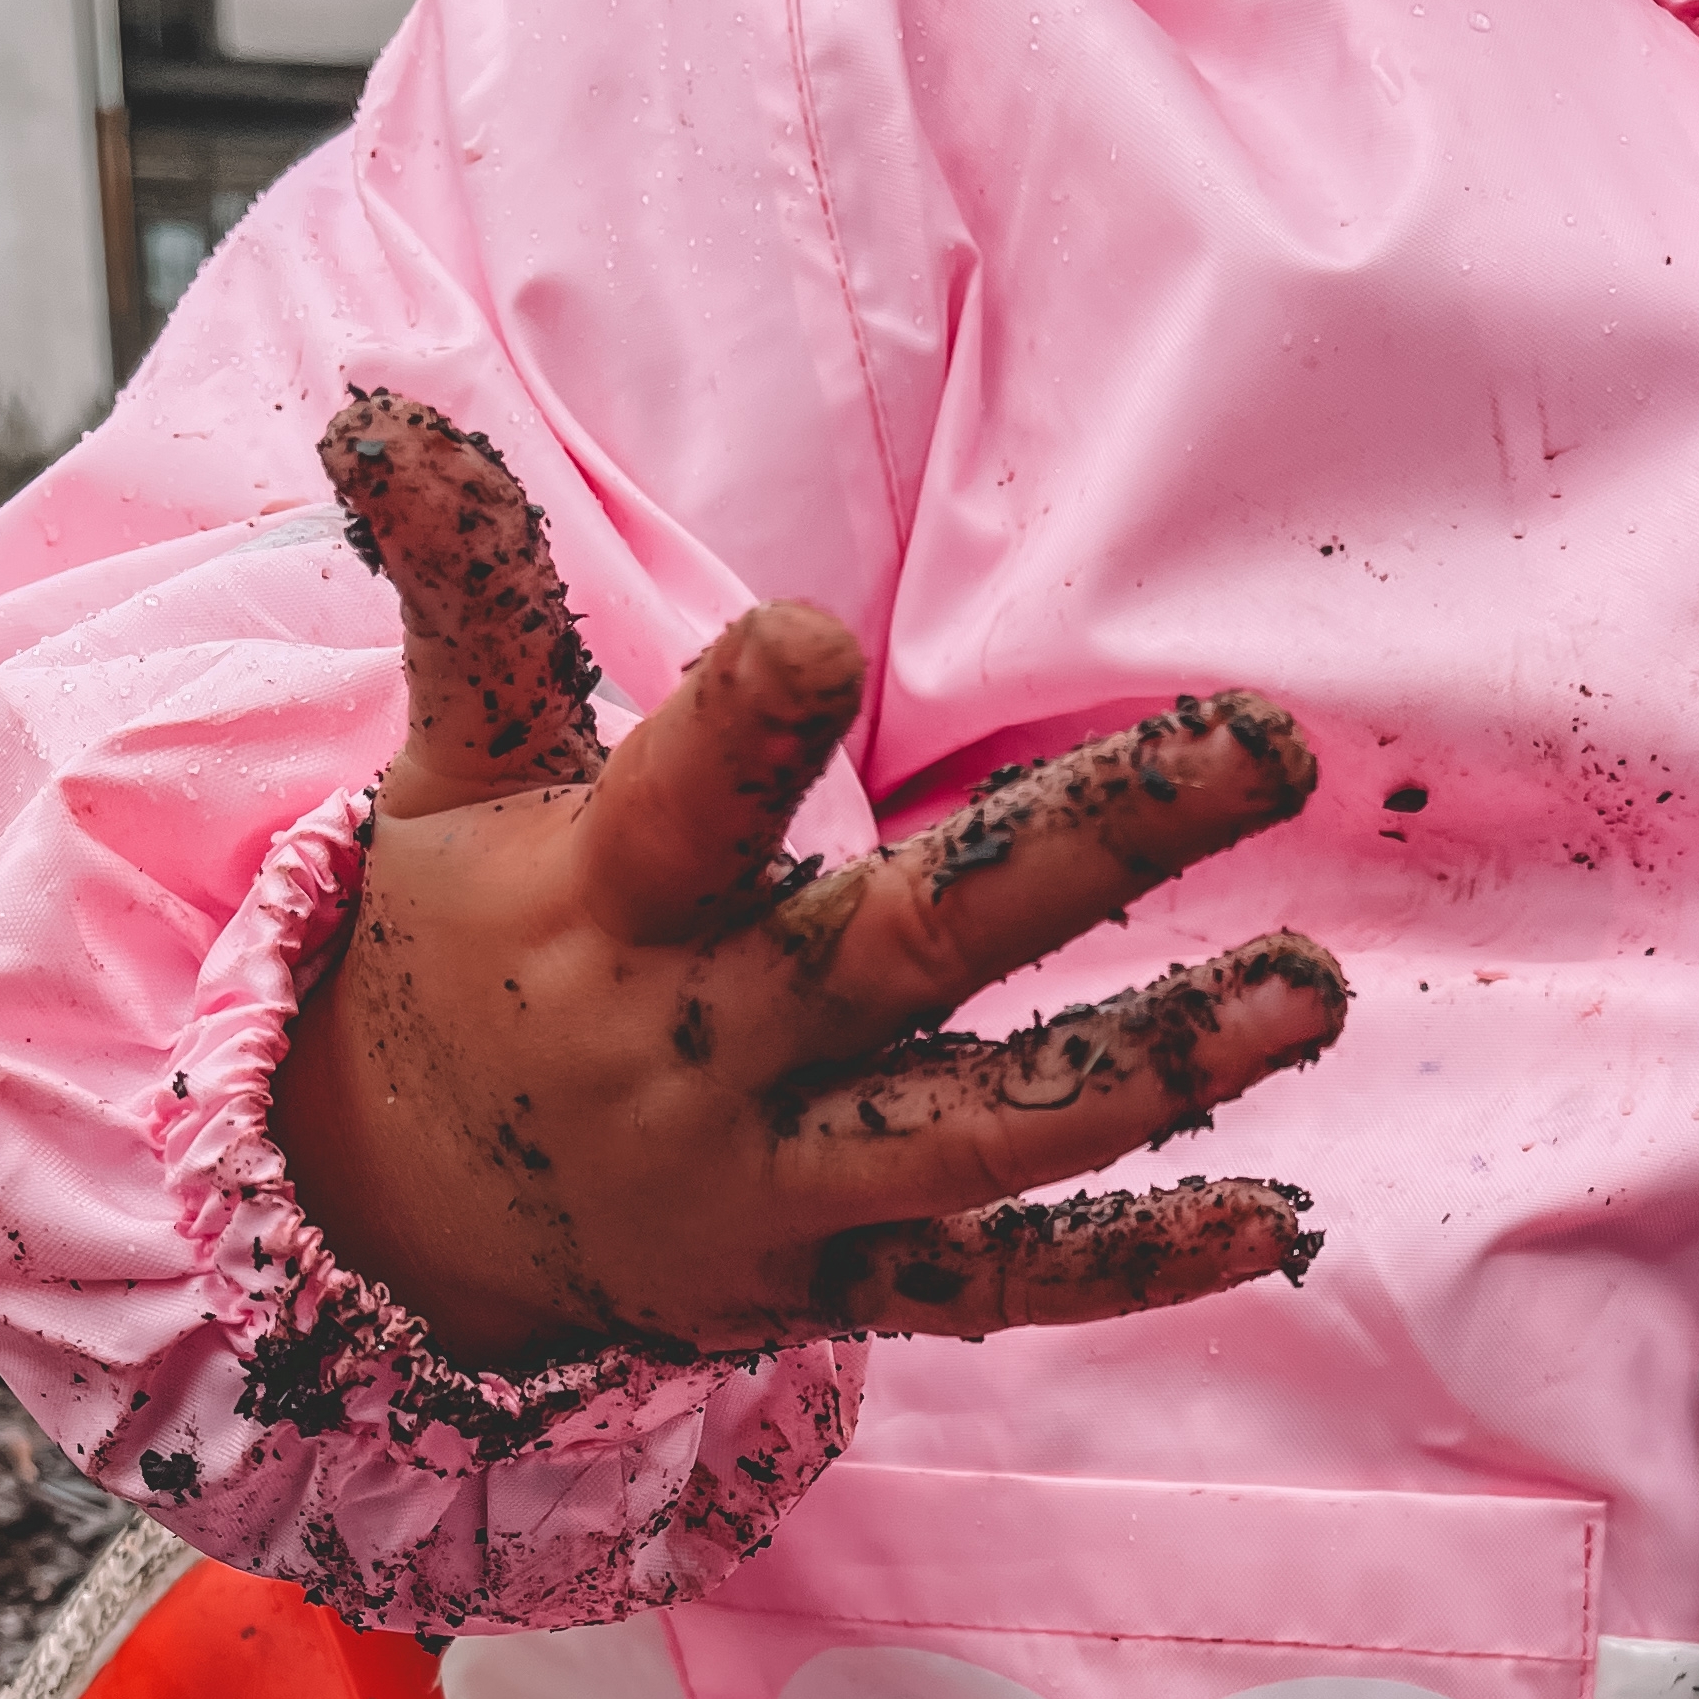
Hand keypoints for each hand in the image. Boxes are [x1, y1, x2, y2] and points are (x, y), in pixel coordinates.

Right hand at [273, 392, 1346, 1372]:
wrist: (401, 1228)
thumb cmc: (462, 956)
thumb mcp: (448, 779)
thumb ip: (468, 604)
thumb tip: (389, 413)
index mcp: (608, 905)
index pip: (677, 804)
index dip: (738, 726)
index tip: (818, 638)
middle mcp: (702, 1047)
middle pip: (906, 948)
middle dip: (1087, 853)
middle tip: (1264, 748)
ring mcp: (774, 1180)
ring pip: (973, 1129)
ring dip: (1149, 1070)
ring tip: (1310, 991)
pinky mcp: (828, 1278)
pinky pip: (989, 1285)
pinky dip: (1126, 1260)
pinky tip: (1272, 1212)